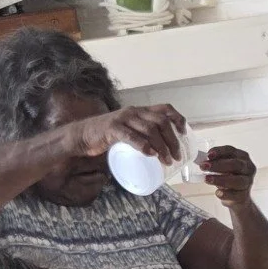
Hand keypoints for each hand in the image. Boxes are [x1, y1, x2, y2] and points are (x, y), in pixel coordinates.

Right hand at [69, 104, 186, 162]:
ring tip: (166, 160)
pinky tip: (150, 154)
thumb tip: (163, 152)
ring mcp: (123, 119)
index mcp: (140, 111)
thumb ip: (143, 136)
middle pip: (161, 121)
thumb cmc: (109, 137)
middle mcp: (134, 112)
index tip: (184, 132)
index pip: (164, 108)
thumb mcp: (130, 131)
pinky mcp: (112, 129)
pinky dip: (143, 145)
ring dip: (162, 146)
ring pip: (149, 129)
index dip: (178, 118)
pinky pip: (130, 136)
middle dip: (173, 140)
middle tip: (176, 156)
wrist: (83, 135)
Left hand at [200, 145, 256, 206]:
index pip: (231, 150)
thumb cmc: (228, 177)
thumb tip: (202, 160)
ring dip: (221, 180)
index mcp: (242, 157)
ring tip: (207, 180)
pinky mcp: (245, 196)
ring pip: (237, 181)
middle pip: (235, 164)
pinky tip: (217, 193)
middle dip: (218, 165)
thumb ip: (215, 161)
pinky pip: (236, 195)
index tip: (208, 155)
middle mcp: (248, 168)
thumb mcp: (222, 166)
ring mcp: (248, 182)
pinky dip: (226, 194)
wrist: (237, 197)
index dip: (219, 152)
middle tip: (204, 167)